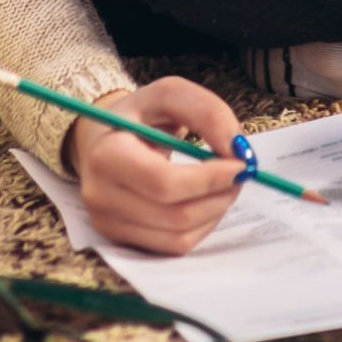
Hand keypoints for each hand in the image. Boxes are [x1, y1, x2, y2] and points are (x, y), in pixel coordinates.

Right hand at [59, 76, 246, 254]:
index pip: (165, 183)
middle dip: (219, 195)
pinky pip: (174, 246)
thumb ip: (207, 112)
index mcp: (107, 155)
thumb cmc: (140, 116)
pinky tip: (205, 201)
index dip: (209, 179)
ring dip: (215, 212)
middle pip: (175, 215)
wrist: (104, 139)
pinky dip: (201, 226)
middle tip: (240, 175)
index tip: (241, 164)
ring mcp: (107, 223)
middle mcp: (100, 195)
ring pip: (179, 236)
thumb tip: (237, 149)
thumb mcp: (169, 95)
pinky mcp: (121, 240)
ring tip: (224, 185)